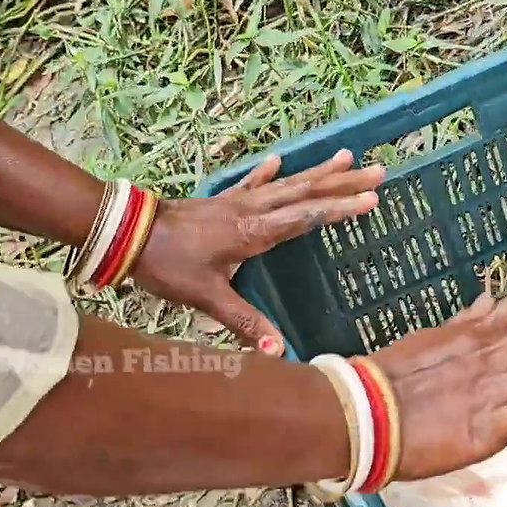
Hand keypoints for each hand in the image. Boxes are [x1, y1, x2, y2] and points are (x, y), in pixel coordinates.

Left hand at [133, 149, 384, 353]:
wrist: (127, 233)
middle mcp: (252, 211)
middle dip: (343, 183)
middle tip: (378, 170)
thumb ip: (244, 322)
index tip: (372, 198)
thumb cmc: (168, 265)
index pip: (307, 217)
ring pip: (287, 184)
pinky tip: (280, 159)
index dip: (340, 209)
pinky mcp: (220, 201)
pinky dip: (268, 173)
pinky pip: (252, 183)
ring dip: (317, 172)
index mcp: (255, 233)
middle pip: (306, 193)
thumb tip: (278, 351)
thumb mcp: (207, 298)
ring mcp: (237, 202)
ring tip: (345, 155)